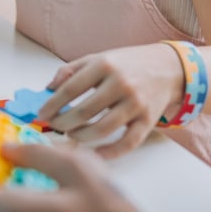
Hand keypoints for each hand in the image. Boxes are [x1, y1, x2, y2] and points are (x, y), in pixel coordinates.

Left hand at [37, 43, 183, 157]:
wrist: (168, 67)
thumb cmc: (128, 64)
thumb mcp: (99, 58)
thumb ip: (71, 70)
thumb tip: (48, 89)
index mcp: (105, 64)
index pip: (70, 89)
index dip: (51, 105)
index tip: (42, 114)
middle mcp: (121, 83)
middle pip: (83, 112)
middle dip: (63, 123)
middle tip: (55, 127)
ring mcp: (136, 103)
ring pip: (102, 129)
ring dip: (81, 137)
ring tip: (72, 135)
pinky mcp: (148, 120)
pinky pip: (128, 143)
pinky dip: (110, 152)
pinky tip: (95, 153)